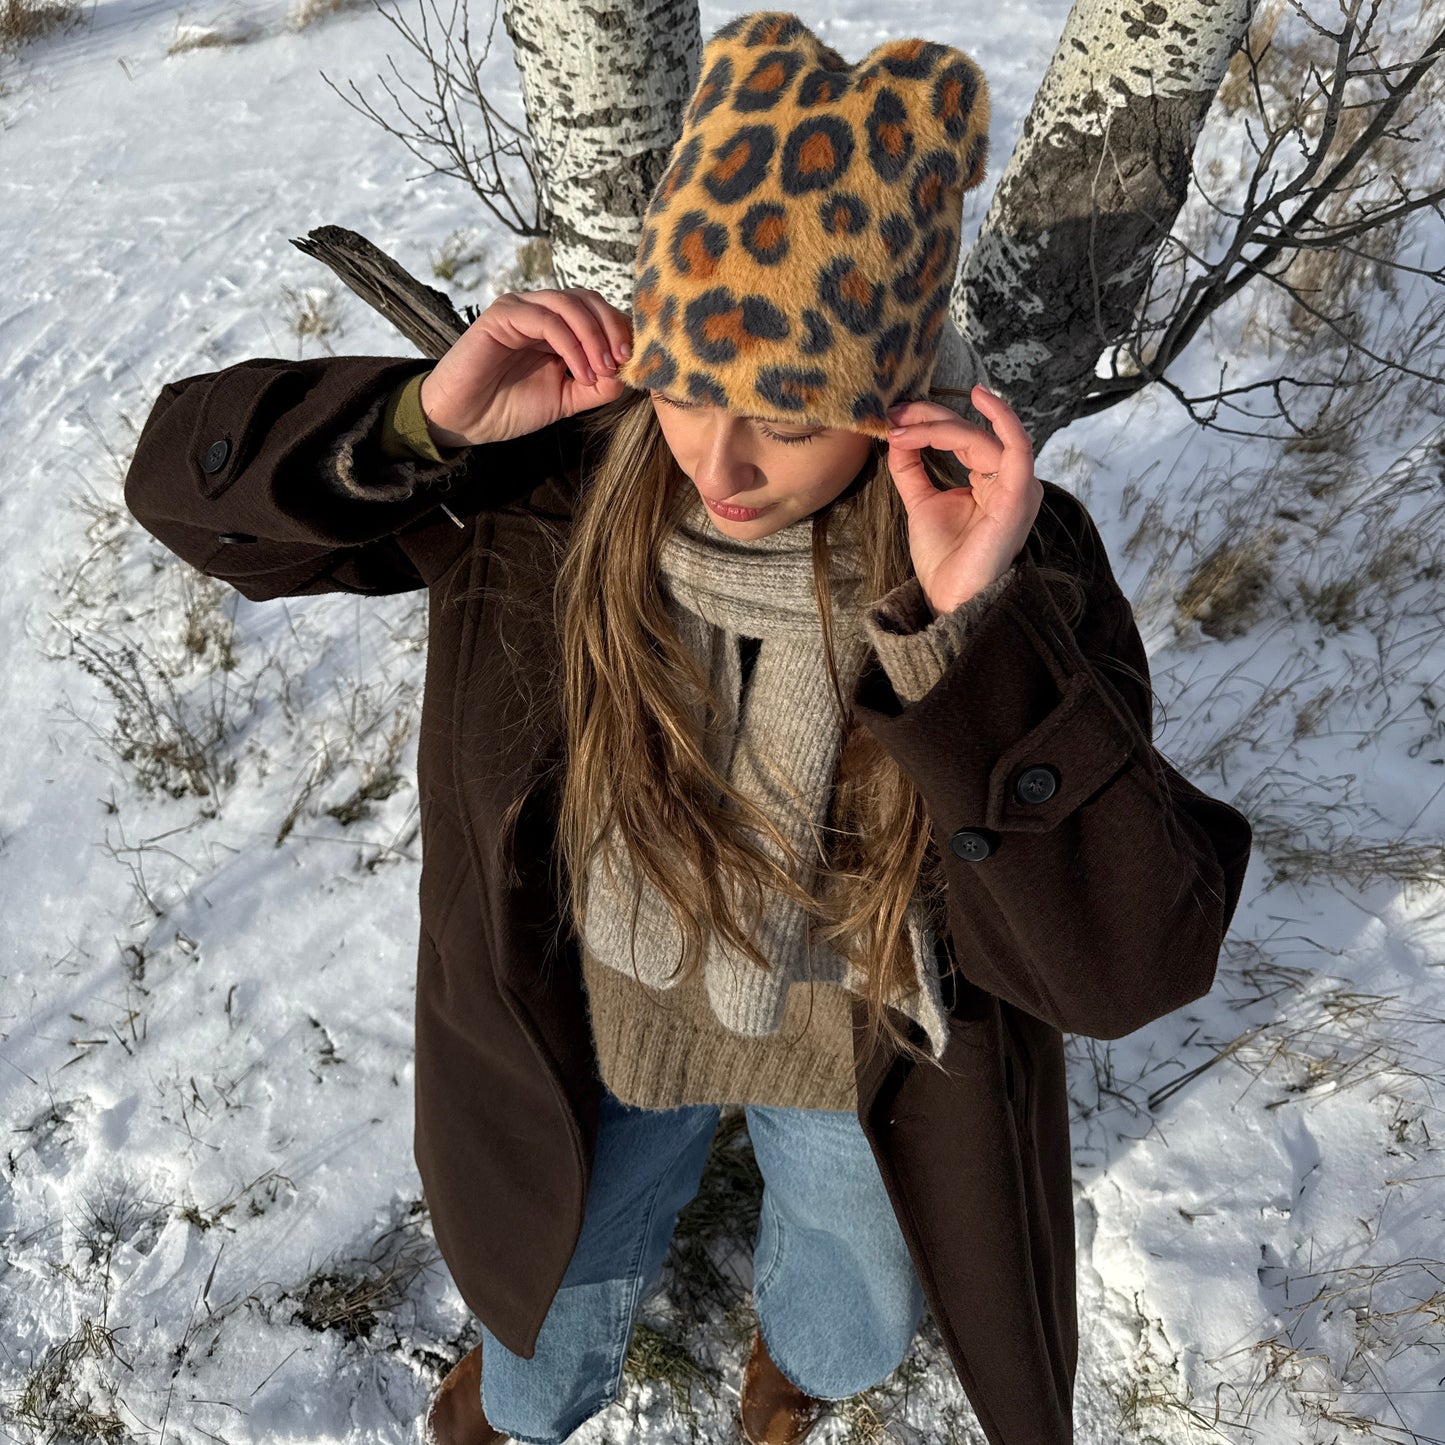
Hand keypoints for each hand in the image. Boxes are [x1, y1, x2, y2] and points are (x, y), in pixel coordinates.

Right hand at [418, 287, 633, 446]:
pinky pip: (546, 320)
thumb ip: (597, 387)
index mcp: (557, 327)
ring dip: (594, 336)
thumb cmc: (509, 408)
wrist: (466, 420)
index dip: (619, 331)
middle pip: (588, 299)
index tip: (633, 362)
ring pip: (570, 304)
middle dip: (612, 328)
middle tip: (622, 361)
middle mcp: (540, 311)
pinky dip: (571, 345)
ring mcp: (521, 309)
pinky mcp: (502, 315)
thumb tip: (626, 374)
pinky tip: (579, 372)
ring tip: (602, 369)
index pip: (597, 312)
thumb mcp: (566, 399)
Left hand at [884, 386, 1043, 614]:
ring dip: (941, 426)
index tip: (893, 418)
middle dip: (929, 417)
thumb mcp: (921, 502)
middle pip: (971, 431)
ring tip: (906, 426)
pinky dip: (1002, 418)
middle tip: (895, 414)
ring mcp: (1017, 486)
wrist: (949, 597)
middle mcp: (1008, 479)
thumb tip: (898, 432)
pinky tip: (980, 398)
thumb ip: (911, 467)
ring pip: (981, 437)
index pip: (962, 436)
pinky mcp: (1018, 495)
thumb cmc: (944, 558)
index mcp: (990, 480)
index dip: (928, 421)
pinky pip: (1017, 447)